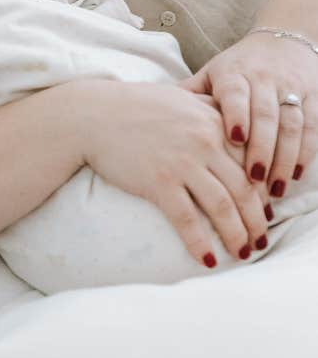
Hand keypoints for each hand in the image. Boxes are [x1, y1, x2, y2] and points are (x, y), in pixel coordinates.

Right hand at [77, 79, 270, 265]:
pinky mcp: (158, 182)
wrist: (93, 115)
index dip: (262, 192)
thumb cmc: (133, 106)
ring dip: (236, 235)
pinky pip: (186, 219)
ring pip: (222, 206)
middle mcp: (205, 143)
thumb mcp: (181, 98)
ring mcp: (182, 164)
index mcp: (215, 122)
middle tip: (260, 240)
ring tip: (242, 253)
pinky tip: (207, 260)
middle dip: (256, 220)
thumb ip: (209, 108)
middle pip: (244, 189)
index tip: (265, 212)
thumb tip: (228, 124)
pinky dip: (199, 242)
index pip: (251, 162)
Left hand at [178, 32, 317, 198]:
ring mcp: (292, 88)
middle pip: (267, 116)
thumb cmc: (236, 68)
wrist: (283, 41)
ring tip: (274, 190)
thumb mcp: (209, 75)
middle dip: (262, 149)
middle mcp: (265, 80)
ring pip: (291, 125)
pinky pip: (313, 126)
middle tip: (253, 181)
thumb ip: (187, 95)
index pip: (236, 94)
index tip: (233, 140)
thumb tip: (146, 111)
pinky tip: (294, 175)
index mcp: (234, 74)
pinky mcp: (314, 96)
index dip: (237, 115)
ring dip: (284, 158)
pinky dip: (306, 152)